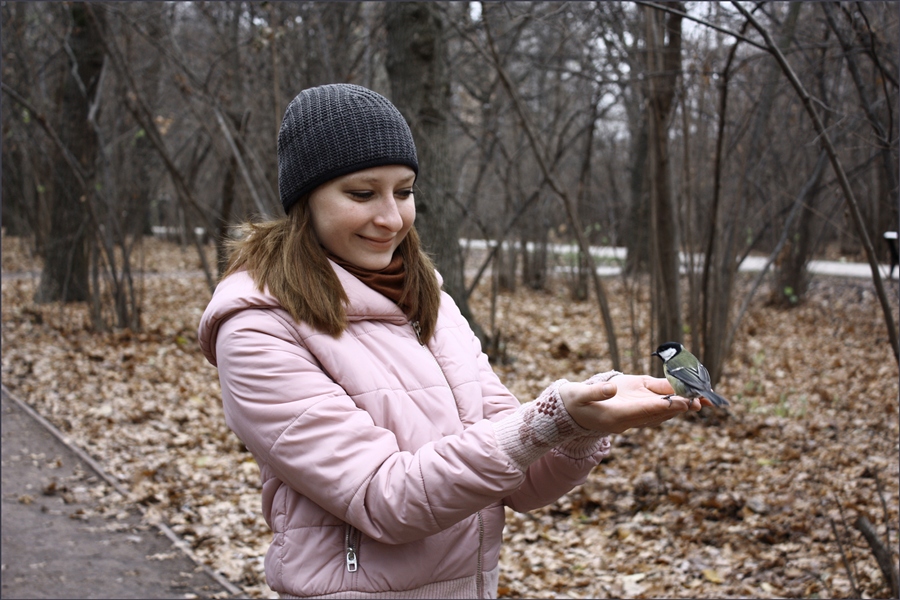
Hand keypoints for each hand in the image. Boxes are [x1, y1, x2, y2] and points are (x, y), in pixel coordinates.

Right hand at [559, 374, 706, 433]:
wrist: (570, 412)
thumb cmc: (573, 402)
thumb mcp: (578, 395)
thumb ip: (595, 392)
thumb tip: (610, 388)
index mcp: (616, 416)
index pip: (645, 411)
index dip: (665, 407)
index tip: (684, 403)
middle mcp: (629, 418)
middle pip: (660, 413)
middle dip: (681, 407)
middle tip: (703, 400)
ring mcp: (633, 414)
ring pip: (662, 411)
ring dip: (683, 405)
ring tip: (705, 399)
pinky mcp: (635, 406)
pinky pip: (658, 405)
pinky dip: (674, 400)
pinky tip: (689, 394)